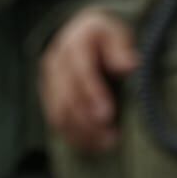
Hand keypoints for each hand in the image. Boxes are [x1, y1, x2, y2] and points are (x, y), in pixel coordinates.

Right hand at [40, 8, 138, 153]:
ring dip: (83, 131)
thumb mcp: (116, 33)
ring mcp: (48, 80)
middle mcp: (55, 62)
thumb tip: (128, 65)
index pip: (80, 71)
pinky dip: (74, 136)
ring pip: (59, 111)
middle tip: (112, 137)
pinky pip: (56, 120)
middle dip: (88, 120)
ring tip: (108, 143)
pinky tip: (96, 144)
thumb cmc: (104, 37)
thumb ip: (121, 48)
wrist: (80, 33)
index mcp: (74, 43)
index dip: (93, 93)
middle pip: (66, 96)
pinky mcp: (48, 96)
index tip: (108, 113)